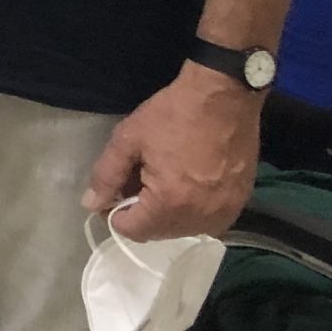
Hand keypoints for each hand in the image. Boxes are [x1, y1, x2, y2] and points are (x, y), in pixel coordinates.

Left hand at [83, 62, 261, 239]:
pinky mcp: (240, 203)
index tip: (112, 192)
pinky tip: (185, 182)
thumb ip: (106, 175)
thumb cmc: (172, 115)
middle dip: (141, 213)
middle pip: (158, 232)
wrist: (223, 98)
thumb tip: (91, 204)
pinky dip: (190, 209)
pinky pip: (207, 220)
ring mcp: (225, 212)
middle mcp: (201, 217)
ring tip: (160, 178)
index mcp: (171, 203)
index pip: (134, 230)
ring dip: (166, 213)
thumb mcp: (128, 139)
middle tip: (135, 179)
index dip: (115, 214)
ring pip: (183, 228)